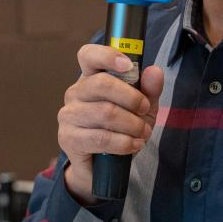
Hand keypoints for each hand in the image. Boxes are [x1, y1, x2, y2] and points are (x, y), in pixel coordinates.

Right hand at [57, 44, 164, 204]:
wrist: (106, 166)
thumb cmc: (123, 128)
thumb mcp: (142, 107)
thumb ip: (150, 89)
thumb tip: (154, 71)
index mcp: (91, 77)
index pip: (88, 55)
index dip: (107, 55)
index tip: (128, 65)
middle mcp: (75, 92)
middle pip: (102, 84)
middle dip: (132, 98)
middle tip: (145, 110)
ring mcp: (68, 115)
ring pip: (105, 112)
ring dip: (132, 124)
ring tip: (143, 133)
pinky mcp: (68, 138)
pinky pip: (100, 137)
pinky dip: (123, 142)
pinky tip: (134, 145)